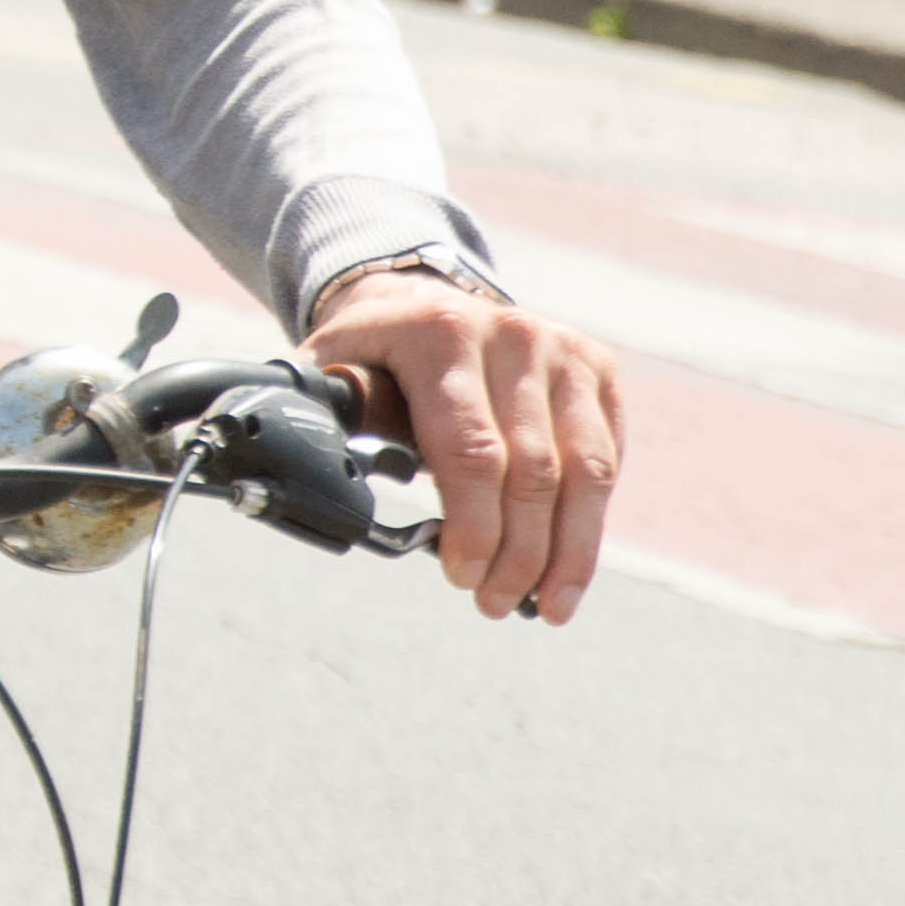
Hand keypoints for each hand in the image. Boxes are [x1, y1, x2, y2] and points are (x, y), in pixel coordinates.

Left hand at [298, 263, 623, 625]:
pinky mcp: (596, 370)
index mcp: (441, 336)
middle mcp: (512, 336)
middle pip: (532, 472)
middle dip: (516, 552)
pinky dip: (590, 525)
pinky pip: (605, 461)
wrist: (428, 299)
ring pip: (584, 473)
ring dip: (566, 553)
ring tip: (544, 607)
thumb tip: (299, 463)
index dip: (473, 526)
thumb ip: (325, 414)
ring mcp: (563, 351)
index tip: (458, 574)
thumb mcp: (334, 366)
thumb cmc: (376, 354)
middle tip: (490, 601)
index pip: (471, 451)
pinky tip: (569, 573)